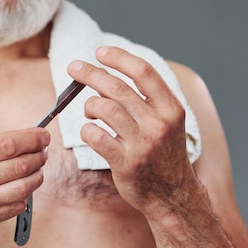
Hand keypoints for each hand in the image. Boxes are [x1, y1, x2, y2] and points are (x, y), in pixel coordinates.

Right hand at [0, 128, 49, 244]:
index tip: (41, 135)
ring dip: (37, 175)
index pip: (7, 144)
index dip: (31, 139)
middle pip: (19, 165)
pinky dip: (25, 194)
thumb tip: (17, 140)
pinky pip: (16, 206)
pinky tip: (23, 186)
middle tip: (42, 151)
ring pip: (23, 187)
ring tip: (38, 168)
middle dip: (38, 155)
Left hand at [67, 46, 193, 212]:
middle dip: (90, 73)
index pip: (143, 72)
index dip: (119, 57)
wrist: (173, 196)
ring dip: (89, 105)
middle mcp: (159, 123)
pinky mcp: (125, 162)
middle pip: (117, 87)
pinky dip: (86, 129)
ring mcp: (142, 143)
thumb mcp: (168, 122)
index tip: (100, 52)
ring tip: (90, 111)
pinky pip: (95, 135)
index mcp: (171, 108)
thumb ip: (147, 100)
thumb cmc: (164, 155)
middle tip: (74, 68)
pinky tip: (90, 131)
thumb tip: (112, 73)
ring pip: (104, 108)